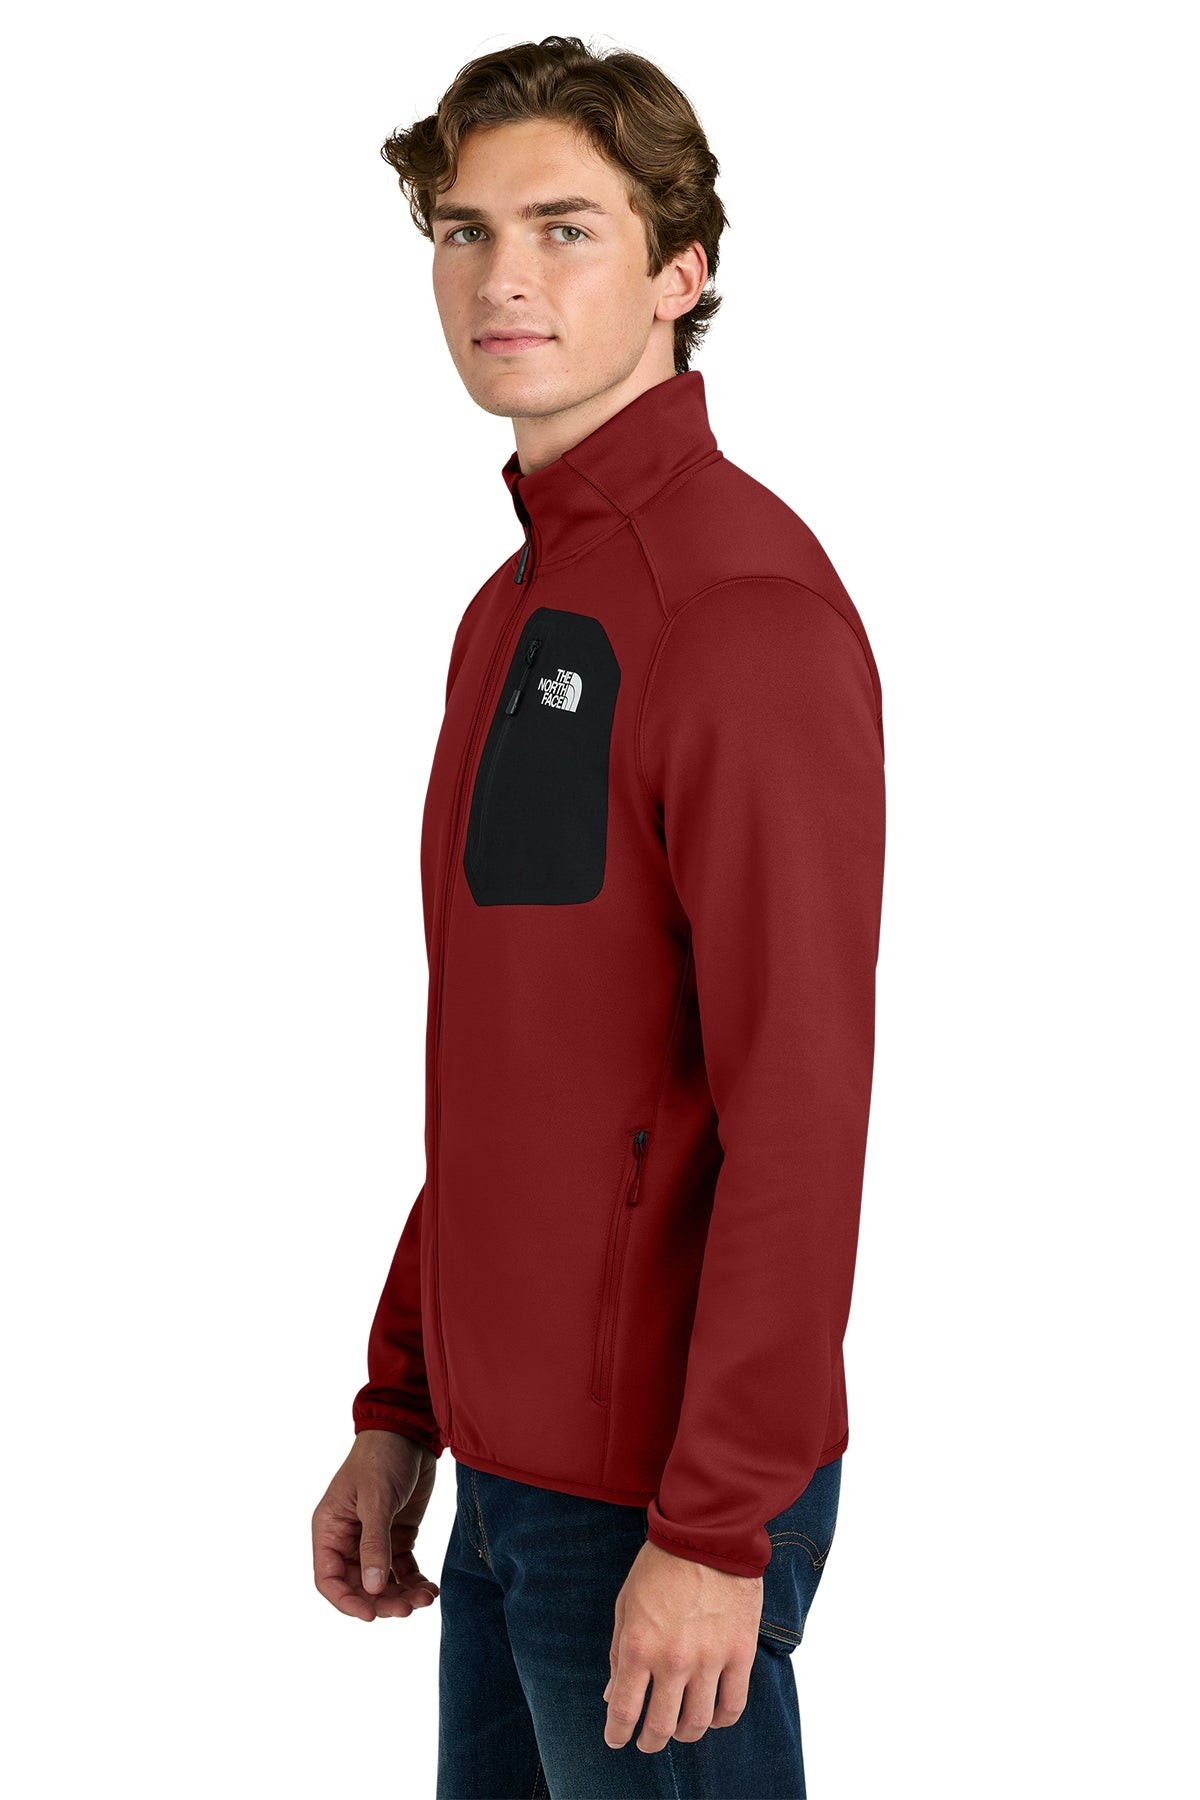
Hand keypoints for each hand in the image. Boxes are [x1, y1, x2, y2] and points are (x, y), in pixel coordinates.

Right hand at [311, 1430, 440, 1621]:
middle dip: (381, 1601)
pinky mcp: (398, 1535)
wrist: (410, 1431)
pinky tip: (431, 1589)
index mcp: (330, 1530)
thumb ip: (374, 1543)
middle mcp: (348, 1539)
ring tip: (425, 1599)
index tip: (370, 1615)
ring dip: (402, 1595)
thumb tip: (372, 1588)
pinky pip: (403, 1569)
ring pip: (383, 1582)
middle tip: (406, 1609)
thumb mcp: (376, 1499)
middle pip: (359, 1586)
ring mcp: (374, 1539)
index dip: (347, 1601)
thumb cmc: (381, 1458)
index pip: (329, 1579)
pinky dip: (415, 1582)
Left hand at [602, 1540, 761, 1751]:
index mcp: (638, 1646)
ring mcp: (709, 1659)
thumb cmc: (660, 1565)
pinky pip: (733, 1705)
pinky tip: (712, 1716)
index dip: (617, 1732)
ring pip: (697, 1723)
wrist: (707, 1534)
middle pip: (660, 1726)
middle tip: (647, 1742)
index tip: (617, 1738)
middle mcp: (672, 1660)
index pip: (624, 1710)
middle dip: (649, 1742)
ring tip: (679, 1729)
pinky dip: (721, 1720)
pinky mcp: (740, 1654)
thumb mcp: (625, 1603)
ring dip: (684, 1733)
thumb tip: (611, 1694)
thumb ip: (617, 1652)